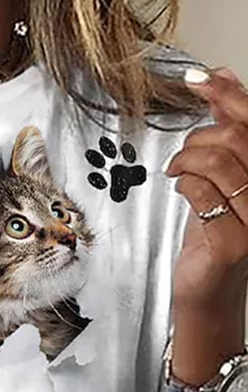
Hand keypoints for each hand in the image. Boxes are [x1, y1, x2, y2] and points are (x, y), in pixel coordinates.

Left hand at [166, 67, 247, 309]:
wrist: (209, 290)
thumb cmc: (216, 235)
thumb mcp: (223, 177)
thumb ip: (226, 132)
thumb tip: (222, 80)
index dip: (228, 94)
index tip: (199, 78)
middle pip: (237, 137)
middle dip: (198, 138)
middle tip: (182, 155)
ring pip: (218, 162)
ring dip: (185, 161)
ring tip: (177, 172)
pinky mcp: (234, 242)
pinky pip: (203, 193)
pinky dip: (184, 184)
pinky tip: (181, 189)